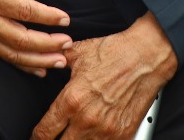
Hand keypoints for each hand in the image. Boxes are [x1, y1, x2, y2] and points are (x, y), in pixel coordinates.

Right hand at [0, 0, 72, 74]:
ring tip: (61, 61)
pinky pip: (3, 55)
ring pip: (13, 52)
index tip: (65, 18)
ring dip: (39, 59)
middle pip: (20, 37)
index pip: (23, 10)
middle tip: (68, 43)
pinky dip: (22, 65)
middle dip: (47, 44)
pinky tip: (40, 69)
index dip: (46, 15)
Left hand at [30, 13, 176, 139]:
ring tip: (73, 135)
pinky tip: (92, 136)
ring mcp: (106, 131)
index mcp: (71, 100)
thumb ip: (57, 62)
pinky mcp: (123, 135)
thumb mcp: (78, 53)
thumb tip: (46, 62)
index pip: (44, 132)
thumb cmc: (115, 52)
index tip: (37, 136)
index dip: (36, 137)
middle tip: (55, 136)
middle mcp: (86, 120)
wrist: (147, 56)